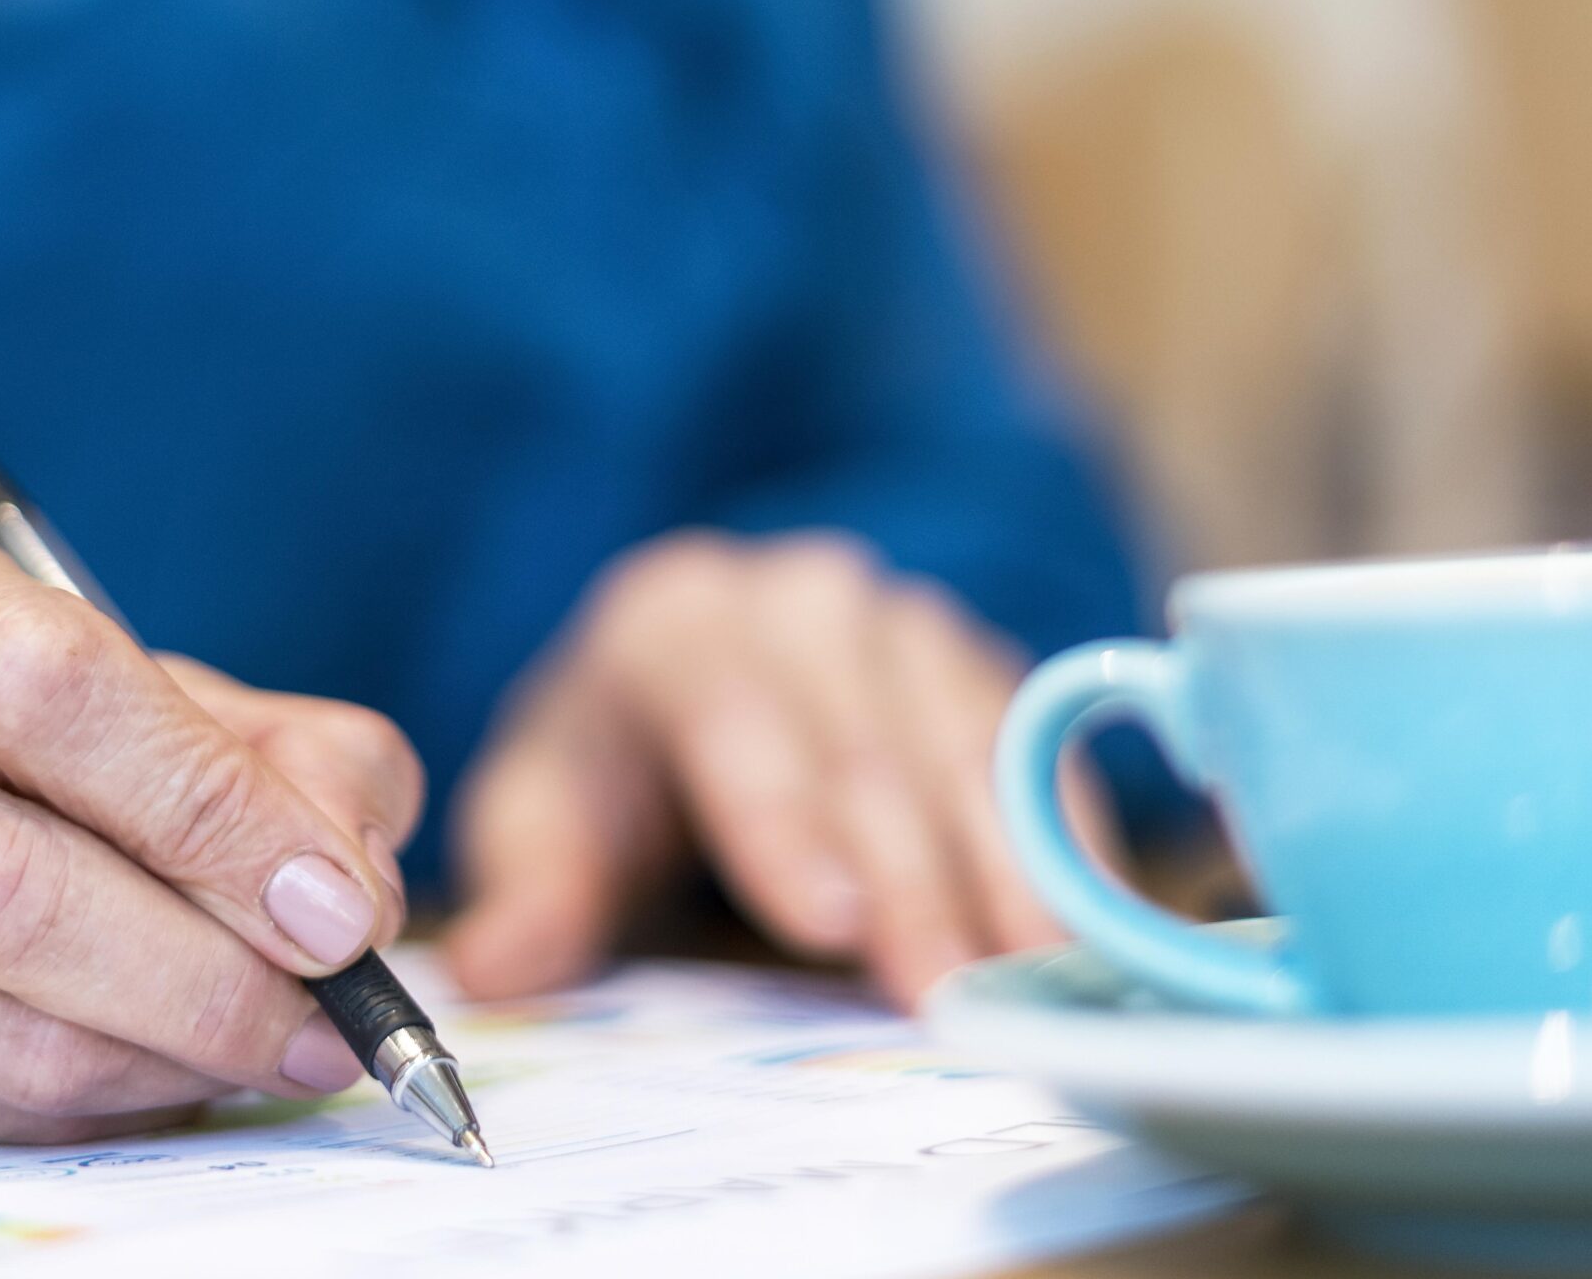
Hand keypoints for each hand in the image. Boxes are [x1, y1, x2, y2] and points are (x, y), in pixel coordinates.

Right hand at [0, 520, 421, 1139]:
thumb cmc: (17, 726)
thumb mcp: (153, 679)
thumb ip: (284, 751)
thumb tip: (353, 891)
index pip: (45, 690)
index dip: (207, 808)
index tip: (334, 901)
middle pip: (8, 889)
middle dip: (208, 971)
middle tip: (336, 1010)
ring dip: (179, 1058)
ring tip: (285, 1039)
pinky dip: (111, 1100)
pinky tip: (173, 1060)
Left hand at [446, 531, 1114, 1011]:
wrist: (702, 689)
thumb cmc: (621, 768)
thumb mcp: (548, 811)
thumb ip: (532, 885)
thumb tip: (498, 968)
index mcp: (679, 616)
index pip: (733, 709)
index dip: (779, 816)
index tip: (820, 921)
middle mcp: (805, 597)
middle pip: (860, 737)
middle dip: (905, 873)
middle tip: (941, 993)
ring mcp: (908, 625)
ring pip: (965, 742)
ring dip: (1004, 866)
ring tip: (1034, 980)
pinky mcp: (986, 672)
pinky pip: (1041, 753)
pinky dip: (1068, 841)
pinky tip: (1093, 931)